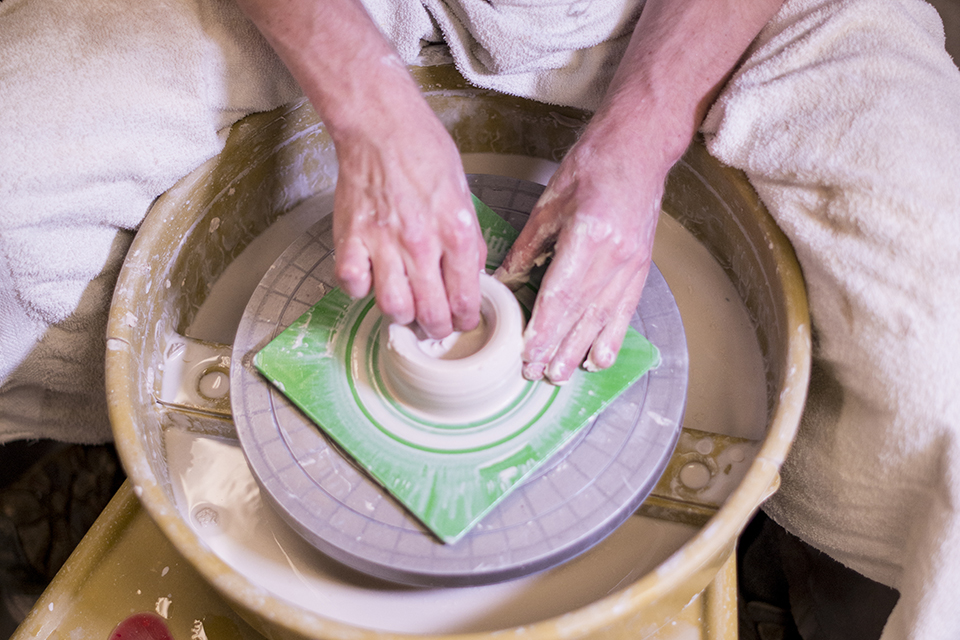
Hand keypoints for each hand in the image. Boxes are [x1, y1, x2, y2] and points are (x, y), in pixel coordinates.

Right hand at [332, 98, 486, 337]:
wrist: (382, 126)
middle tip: (435, 325)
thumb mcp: (464, 197)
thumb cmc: (424, 154)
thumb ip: (468, 242)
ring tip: (405, 304)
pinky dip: (360, 290)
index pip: (465, 300)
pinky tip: (370, 277)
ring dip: (401, 315)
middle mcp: (421, 243)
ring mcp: (383, 243)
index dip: (465, 321)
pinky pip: (352, 286)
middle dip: (437, 329)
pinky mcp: (350, 238)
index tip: (461, 322)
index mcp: (456, 233)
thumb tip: (471, 278)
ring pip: (393, 308)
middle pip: (431, 315)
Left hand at [495, 129, 662, 382]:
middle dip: (556, 348)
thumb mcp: (550, 202)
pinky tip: (597, 361)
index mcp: (589, 235)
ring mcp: (632, 266)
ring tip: (559, 376)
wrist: (639, 150)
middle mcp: (615, 257)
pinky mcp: (641, 270)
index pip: (561, 295)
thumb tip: (504, 280)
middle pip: (581, 315)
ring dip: (579, 351)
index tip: (526, 353)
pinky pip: (624, 313)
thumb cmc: (593, 166)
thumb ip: (528, 246)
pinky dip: (610, 339)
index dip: (543, 329)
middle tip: (534, 374)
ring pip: (602, 320)